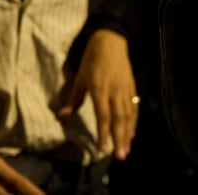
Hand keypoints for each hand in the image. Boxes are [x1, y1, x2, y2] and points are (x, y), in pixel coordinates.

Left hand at [57, 28, 135, 160]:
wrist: (111, 40)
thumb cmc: (92, 59)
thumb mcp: (79, 77)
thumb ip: (73, 98)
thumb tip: (62, 116)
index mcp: (100, 89)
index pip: (103, 115)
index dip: (103, 133)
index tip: (103, 149)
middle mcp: (115, 91)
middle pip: (119, 118)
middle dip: (119, 138)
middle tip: (120, 156)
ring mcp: (125, 89)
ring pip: (128, 115)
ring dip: (128, 133)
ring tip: (126, 149)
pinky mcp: (132, 87)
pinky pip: (134, 107)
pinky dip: (134, 121)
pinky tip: (132, 133)